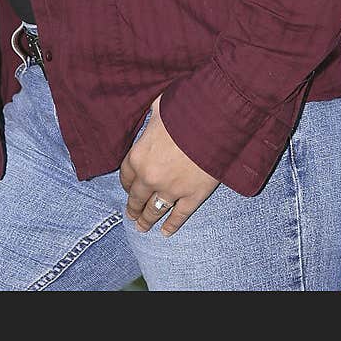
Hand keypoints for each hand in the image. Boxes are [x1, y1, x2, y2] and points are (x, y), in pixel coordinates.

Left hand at [118, 94, 219, 236]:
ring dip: (147, 220)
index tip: (128, 188)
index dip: (127, 184)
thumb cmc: (185, 110)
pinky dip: (171, 225)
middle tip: (132, 215)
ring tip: (143, 227)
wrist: (214, 121)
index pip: (126, 176)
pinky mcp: (192, 196)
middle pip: (137, 198)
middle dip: (133, 207)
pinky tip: (165, 232)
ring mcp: (171, 189)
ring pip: (154, 211)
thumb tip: (152, 112)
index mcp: (138, 155)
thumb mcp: (159, 108)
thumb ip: (152, 117)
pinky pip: (179, 215)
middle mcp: (150, 177)